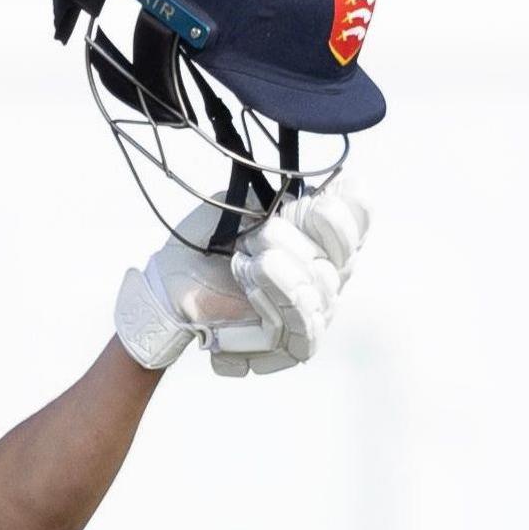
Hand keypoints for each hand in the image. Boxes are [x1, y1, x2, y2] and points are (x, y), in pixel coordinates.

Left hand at [114, 177, 369, 375]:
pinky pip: (301, 327)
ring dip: (280, 273)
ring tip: (244, 261)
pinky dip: (274, 303)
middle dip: (294, 242)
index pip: (358, 224)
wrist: (169, 285)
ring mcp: (315, 311)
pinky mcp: (292, 345)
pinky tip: (251, 288)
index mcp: (320, 238)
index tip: (314, 205)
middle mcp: (328, 274)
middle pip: (340, 258)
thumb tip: (318, 184)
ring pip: (320, 291)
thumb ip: (276, 197)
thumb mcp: (237, 207)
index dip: (344, 215)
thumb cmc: (206, 246)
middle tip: (255, 236)